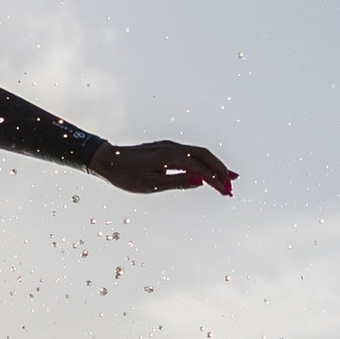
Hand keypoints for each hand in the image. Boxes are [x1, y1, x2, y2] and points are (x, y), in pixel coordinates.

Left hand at [91, 137, 236, 198]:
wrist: (107, 160)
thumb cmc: (126, 175)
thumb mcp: (151, 184)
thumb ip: (178, 182)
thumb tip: (201, 180)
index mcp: (169, 156)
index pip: (200, 168)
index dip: (215, 180)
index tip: (226, 192)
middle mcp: (173, 147)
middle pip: (205, 156)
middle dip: (221, 171)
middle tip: (231, 188)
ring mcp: (170, 146)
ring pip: (200, 153)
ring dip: (215, 166)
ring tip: (229, 180)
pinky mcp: (167, 148)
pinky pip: (191, 154)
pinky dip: (204, 162)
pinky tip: (210, 171)